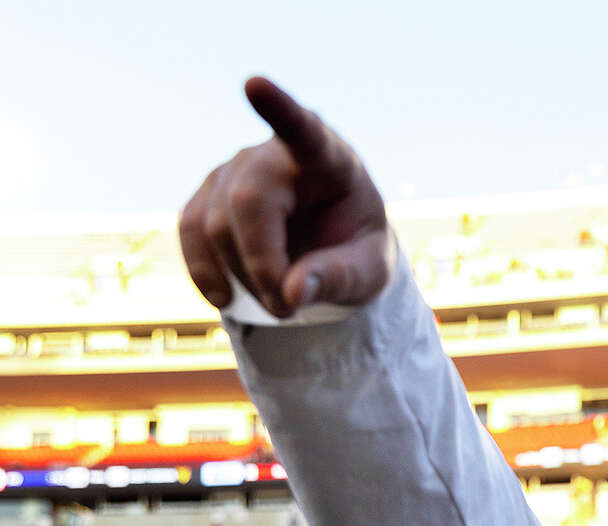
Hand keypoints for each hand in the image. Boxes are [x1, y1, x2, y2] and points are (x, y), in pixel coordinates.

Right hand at [179, 76, 392, 317]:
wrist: (333, 253)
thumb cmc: (356, 252)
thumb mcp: (367, 272)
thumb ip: (338, 278)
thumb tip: (290, 293)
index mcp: (328, 159)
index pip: (303, 130)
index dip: (278, 109)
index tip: (254, 84)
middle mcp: (274, 155)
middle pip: (247, 202)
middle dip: (262, 266)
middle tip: (290, 309)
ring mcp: (235, 170)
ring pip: (215, 224)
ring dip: (243, 277)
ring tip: (279, 305)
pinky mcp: (208, 196)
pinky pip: (189, 231)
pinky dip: (204, 272)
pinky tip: (224, 298)